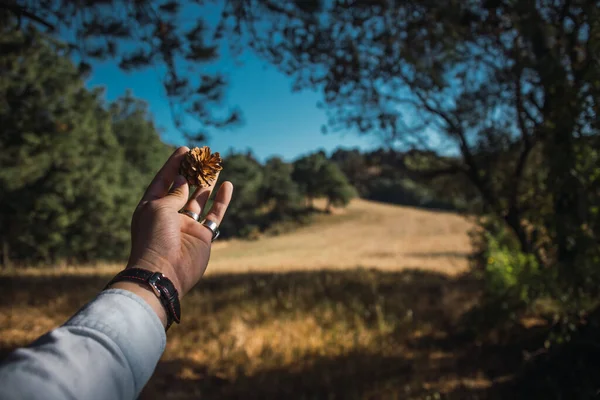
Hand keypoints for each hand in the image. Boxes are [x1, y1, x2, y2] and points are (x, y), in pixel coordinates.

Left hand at [125, 146, 232, 296]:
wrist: (163, 273)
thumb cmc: (155, 239)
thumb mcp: (159, 209)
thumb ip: (174, 193)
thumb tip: (183, 181)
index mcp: (152, 207)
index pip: (164, 180)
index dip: (174, 164)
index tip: (186, 149)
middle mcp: (169, 215)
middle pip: (183, 188)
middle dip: (193, 171)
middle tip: (204, 155)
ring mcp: (186, 226)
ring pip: (200, 199)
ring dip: (208, 183)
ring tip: (217, 166)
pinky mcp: (202, 236)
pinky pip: (214, 214)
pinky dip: (221, 201)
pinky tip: (227, 186)